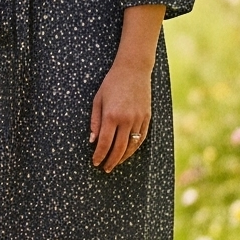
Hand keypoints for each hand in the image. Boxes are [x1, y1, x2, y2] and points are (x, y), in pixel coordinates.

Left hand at [89, 54, 152, 171]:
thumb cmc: (111, 83)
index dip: (99, 155)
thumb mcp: (97, 100)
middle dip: (111, 161)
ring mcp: (138, 119)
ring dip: (123, 157)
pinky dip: (134, 148)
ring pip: (132, 146)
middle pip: (119, 148)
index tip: (95, 162)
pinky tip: (127, 153)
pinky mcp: (147, 118)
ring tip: (115, 163)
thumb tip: (92, 141)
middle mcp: (126, 120)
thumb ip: (95, 121)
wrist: (133, 70)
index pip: (104, 142)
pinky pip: (141, 138)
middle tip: (104, 168)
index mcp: (111, 115)